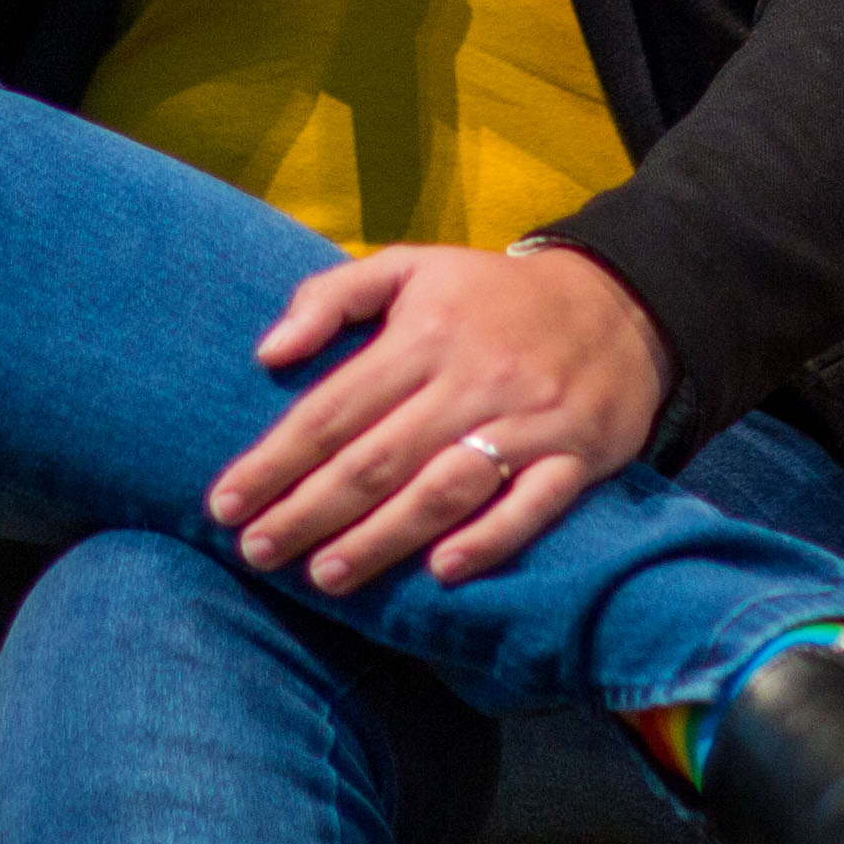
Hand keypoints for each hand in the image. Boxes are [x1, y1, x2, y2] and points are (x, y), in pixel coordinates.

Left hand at [206, 243, 665, 593]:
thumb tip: (267, 353)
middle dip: (310, 510)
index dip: (275, 459)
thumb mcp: (410, 267)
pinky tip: (440, 572)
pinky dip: (488, 539)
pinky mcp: (578, 455)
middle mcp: (472, 378)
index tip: (224, 504)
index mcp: (424, 332)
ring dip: (382, 538)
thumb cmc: (489, 296)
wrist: (619, 301)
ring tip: (325, 577)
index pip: (333, 407)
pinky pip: (532, 504)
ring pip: (445, 488)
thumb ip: (331, 297)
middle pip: (378, 457)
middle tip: (257, 552)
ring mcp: (528, 419)